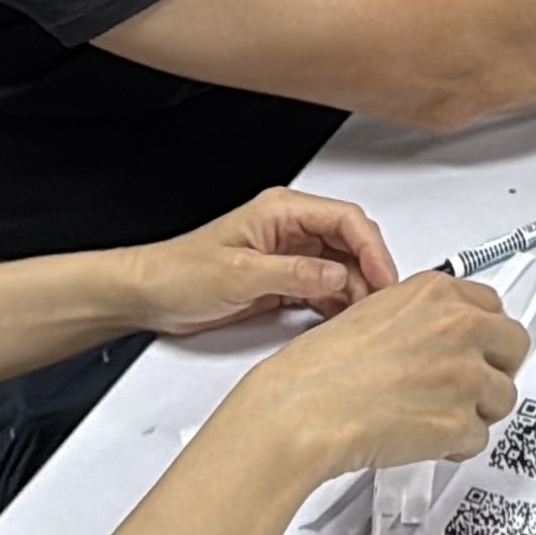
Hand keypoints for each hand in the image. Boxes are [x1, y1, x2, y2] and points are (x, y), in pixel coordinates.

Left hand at [123, 188, 401, 335]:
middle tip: (382, 305)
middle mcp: (291, 229)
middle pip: (351, 243)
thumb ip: (293, 274)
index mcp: (282, 211)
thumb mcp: (239, 274)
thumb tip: (339, 276)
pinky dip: (338, 305)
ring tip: (365, 319)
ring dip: (357, 292)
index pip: (347, 220)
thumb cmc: (180, 273)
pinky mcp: (284, 280)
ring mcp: (289, 255)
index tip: (385, 278)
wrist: (150, 295)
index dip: (373, 248)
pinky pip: (325, 289)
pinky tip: (343, 323)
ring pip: (342, 268)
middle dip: (371, 272)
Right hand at [240, 272, 529, 478]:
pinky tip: (428, 438)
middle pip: (515, 345)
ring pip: (504, 396)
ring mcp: (465, 375)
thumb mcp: (373, 312)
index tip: (481, 343)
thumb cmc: (319, 369)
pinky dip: (458, 445)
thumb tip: (437, 332)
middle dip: (497, 367)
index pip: (493, 305)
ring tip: (440, 413)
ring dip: (478, 409)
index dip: (485, 331)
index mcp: (436, 293)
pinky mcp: (460, 422)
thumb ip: (419, 318)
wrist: (302, 411)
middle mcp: (459, 327)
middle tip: (472, 382)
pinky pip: (479, 438)